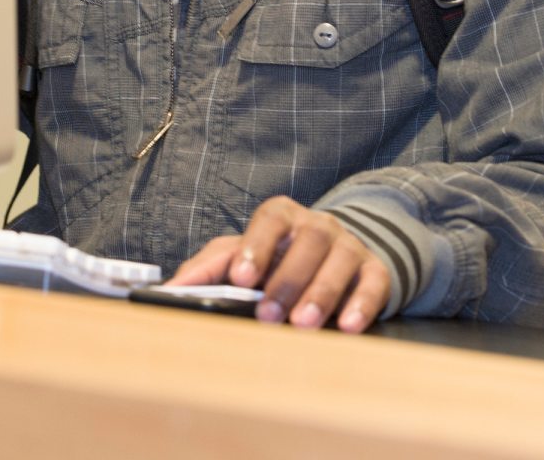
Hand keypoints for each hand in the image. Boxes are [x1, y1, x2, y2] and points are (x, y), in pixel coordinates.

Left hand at [167, 196, 391, 333]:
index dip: (256, 246)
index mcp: (281, 217)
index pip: (270, 219)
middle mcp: (317, 225)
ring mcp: (349, 245)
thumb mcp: (239, 256)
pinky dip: (361, 304)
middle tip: (268, 315)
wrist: (333, 255)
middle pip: (309, 240)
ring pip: (340, 259)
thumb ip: (206, 270)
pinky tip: (347, 326)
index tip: (242, 277)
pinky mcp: (374, 270)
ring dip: (321, 293)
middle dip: (287, 279)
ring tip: (303, 325)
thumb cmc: (275, 259)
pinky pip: (373, 282)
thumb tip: (169, 290)